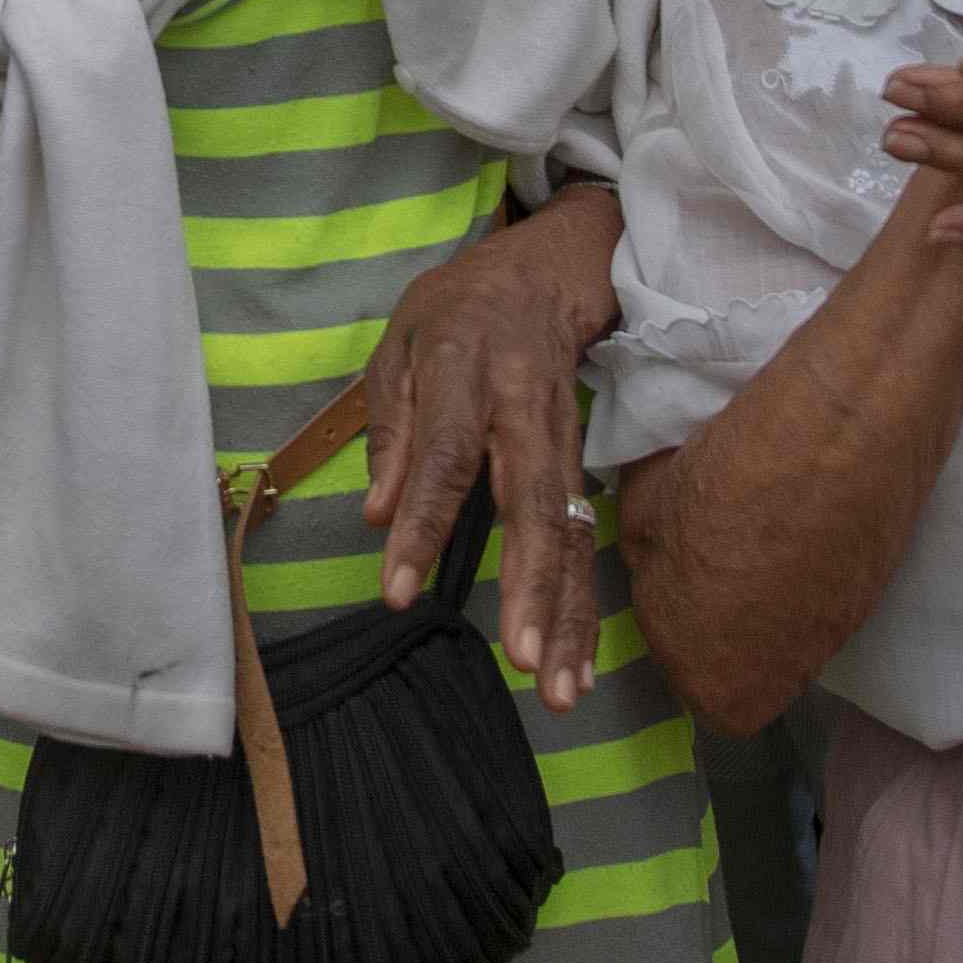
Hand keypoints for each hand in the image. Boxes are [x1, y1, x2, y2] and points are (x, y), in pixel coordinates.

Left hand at [354, 191, 618, 711]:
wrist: (546, 272)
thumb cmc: (458, 311)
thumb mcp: (402, 343)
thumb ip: (392, 428)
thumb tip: (377, 516)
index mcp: (468, 371)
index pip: (446, 456)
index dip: (424, 525)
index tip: (399, 593)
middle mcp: (526, 410)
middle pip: (533, 505)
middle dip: (533, 587)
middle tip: (525, 661)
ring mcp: (564, 441)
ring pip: (572, 534)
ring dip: (571, 616)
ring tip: (559, 689)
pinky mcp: (581, 466)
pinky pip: (583, 542)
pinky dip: (584, 608)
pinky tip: (578, 667)